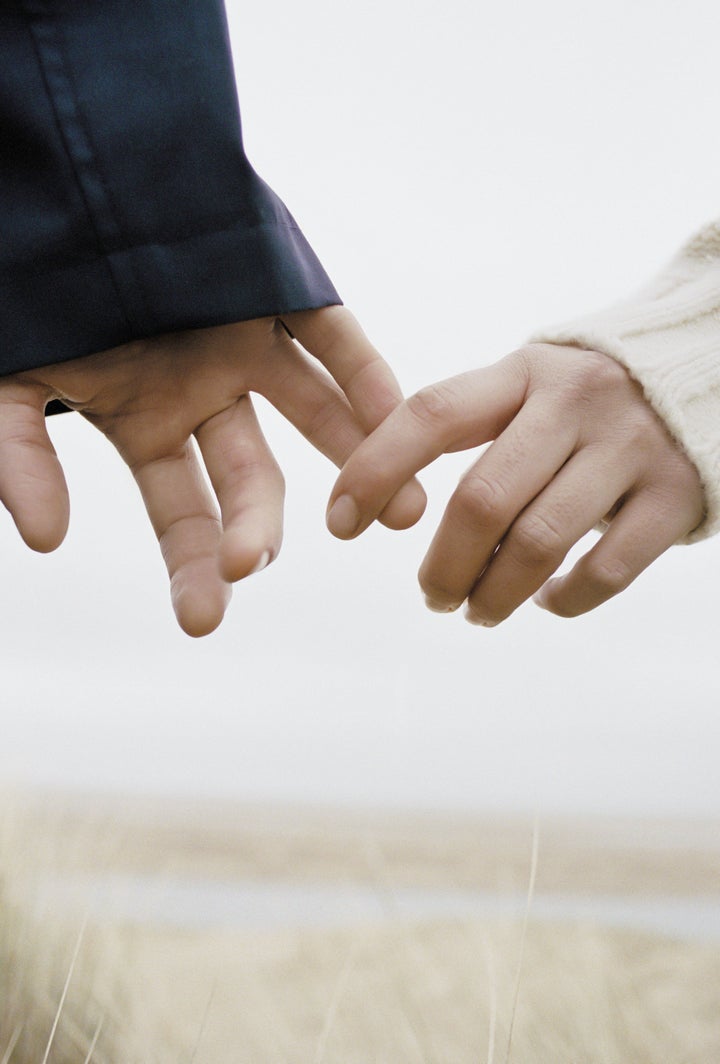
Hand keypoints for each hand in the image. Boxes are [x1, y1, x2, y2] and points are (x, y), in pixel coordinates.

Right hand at [0, 306, 424, 635]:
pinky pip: (330, 334)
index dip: (193, 566)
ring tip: (401, 515)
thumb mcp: (8, 376)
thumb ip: (18, 455)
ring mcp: (247, 341)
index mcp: (149, 425)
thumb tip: (43, 541)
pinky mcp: (276, 284)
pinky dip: (362, 373)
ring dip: (356, 459)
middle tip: (254, 563)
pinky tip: (392, 416)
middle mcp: (207, 394)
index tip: (202, 619)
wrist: (59, 171)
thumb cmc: (24, 282)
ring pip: (312, 413)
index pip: (183, 516)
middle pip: (248, 479)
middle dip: (254, 528)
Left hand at [327, 343, 703, 622]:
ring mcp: (629, 449)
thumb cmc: (587, 398)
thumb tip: (392, 503)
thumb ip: (473, 427)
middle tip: (432, 596)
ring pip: (538, 543)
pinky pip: (605, 571)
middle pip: (481, 500)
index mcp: (522, 373)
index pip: (430, 416)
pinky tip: (545, 601)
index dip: (373, 472)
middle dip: (442, 566)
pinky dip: (563, 602)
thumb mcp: (530, 385)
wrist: (708, 370)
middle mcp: (574, 404)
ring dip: (492, 595)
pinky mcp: (674, 496)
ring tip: (476, 611)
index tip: (340, 524)